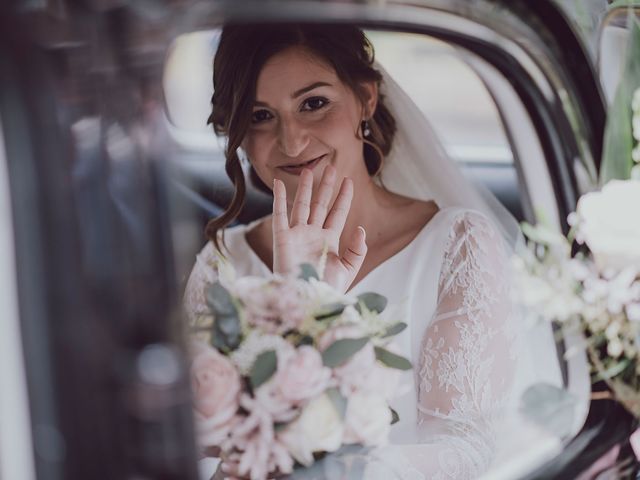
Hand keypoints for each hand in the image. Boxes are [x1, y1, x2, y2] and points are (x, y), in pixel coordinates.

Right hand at [272, 165, 366, 292]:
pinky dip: (278, 198)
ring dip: (304, 188)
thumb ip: (357, 250)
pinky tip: (278, 182)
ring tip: (308, 170)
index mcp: (330, 241)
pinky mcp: (282, 238)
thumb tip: (361, 229)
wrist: (306, 301)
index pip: (337, 213)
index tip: (348, 181)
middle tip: (331, 168)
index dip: (343, 197)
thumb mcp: (349, 270)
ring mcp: (297, 235)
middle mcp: (313, 235)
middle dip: (326, 187)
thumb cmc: (327, 290)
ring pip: (301, 205)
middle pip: (320, 205)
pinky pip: (279, 214)